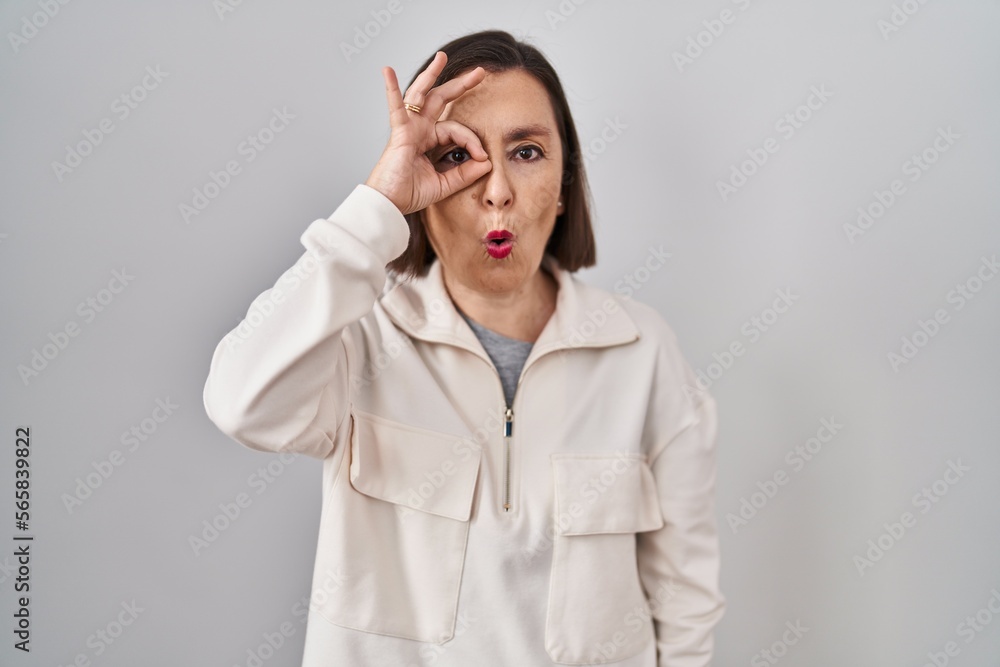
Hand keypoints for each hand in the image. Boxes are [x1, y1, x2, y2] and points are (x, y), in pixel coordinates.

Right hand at [365, 51, 492, 215]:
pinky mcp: (399, 133)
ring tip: (442, 56)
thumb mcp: (445, 184)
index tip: (482, 158)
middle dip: (461, 85)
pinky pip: (396, 107)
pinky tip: (387, 70)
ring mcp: (408, 128)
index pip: (457, 130)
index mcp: (429, 140)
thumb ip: (465, 174)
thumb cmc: (409, 194)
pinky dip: (392, 89)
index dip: (473, 141)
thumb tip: (487, 162)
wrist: (389, 204)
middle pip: (441, 100)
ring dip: (432, 75)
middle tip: (481, 72)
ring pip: (422, 96)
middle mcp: (419, 130)